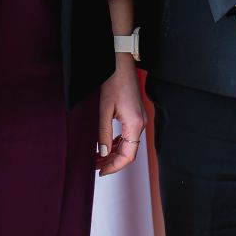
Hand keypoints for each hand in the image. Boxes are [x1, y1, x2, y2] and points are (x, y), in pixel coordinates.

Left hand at [96, 56, 147, 175]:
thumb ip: (102, 133)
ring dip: (114, 153)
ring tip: (97, 158)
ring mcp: (140, 119)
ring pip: (129, 145)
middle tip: (95, 167)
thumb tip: (101, 153)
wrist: (120, 63)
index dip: (114, 166)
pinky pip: (128, 136)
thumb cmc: (113, 81)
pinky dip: (117, 144)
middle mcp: (140, 123)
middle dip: (112, 162)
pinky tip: (105, 145)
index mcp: (134, 124)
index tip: (101, 172)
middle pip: (129, 152)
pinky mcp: (136, 115)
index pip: (128, 155)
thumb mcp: (104, 110)